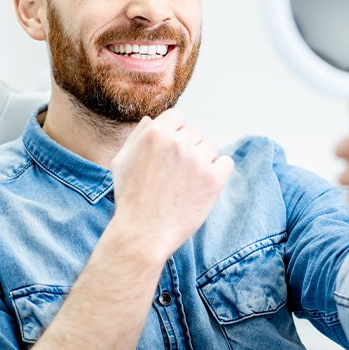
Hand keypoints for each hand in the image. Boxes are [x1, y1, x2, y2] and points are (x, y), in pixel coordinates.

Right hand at [110, 109, 233, 262]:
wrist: (143, 233)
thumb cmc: (130, 198)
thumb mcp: (122, 161)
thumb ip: (137, 136)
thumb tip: (151, 119)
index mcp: (155, 134)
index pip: (178, 116)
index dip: (175, 132)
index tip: (172, 150)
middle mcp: (178, 143)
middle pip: (195, 132)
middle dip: (188, 147)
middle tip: (177, 171)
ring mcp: (197, 160)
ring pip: (211, 146)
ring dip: (203, 159)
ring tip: (188, 181)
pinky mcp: (214, 179)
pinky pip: (226, 162)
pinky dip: (219, 171)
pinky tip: (204, 184)